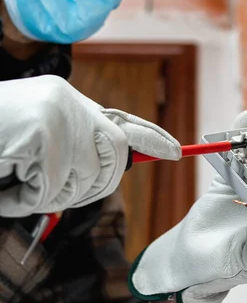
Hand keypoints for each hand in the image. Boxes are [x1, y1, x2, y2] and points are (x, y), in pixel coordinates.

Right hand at [0, 75, 180, 216]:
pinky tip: (4, 179)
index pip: (122, 121)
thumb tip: (110, 166)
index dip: (151, 138)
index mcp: (67, 102)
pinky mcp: (42, 136)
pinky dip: (22, 200)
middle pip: (114, 160)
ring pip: (83, 181)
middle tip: (48, 187)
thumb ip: (72, 146)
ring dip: (45, 194)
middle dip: (90, 186)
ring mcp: (56, 117)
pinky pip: (49, 191)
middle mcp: (68, 103)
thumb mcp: (33, 139)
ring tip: (14, 176)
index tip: (175, 151)